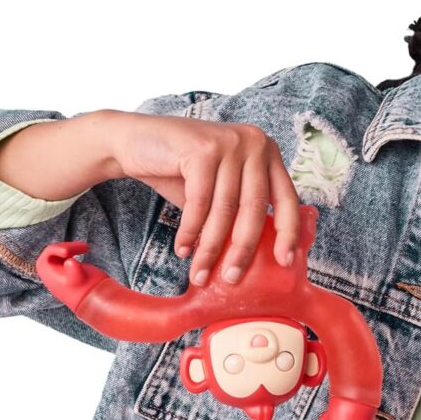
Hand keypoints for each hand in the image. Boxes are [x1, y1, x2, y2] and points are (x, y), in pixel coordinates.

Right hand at [101, 111, 299, 285]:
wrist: (133, 140)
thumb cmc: (180, 171)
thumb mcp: (219, 190)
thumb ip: (239, 212)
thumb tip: (254, 257)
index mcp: (267, 153)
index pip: (287, 198)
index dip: (288, 233)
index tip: (285, 262)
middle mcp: (254, 143)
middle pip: (254, 208)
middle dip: (242, 249)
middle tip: (232, 278)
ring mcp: (229, 142)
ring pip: (224, 209)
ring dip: (210, 247)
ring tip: (200, 273)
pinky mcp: (202, 148)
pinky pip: (200, 202)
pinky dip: (190, 230)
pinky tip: (183, 249)